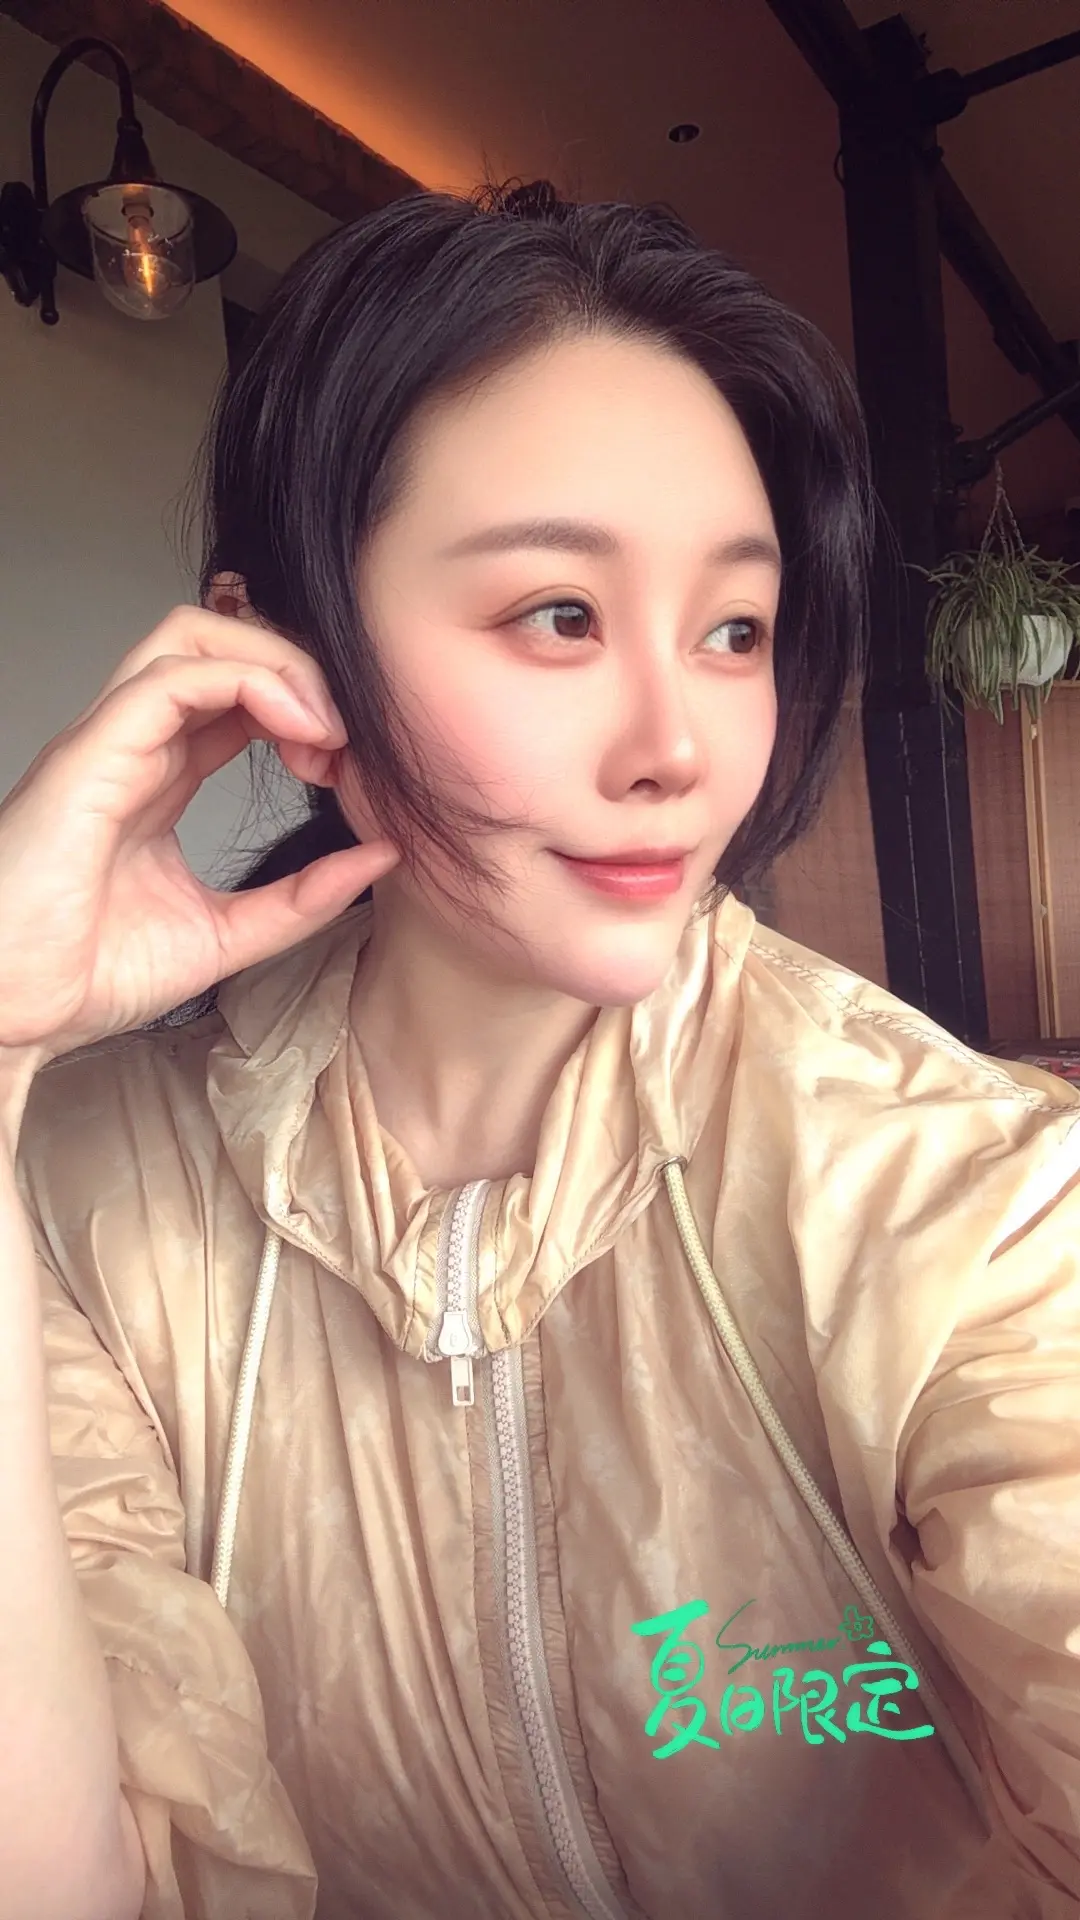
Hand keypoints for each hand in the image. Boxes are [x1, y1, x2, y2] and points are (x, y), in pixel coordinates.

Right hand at [0, 605, 398, 1063]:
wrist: (12, 1013)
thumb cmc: (86, 975)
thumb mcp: (228, 935)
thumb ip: (303, 899)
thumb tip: (383, 855)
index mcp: (156, 776)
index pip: (236, 694)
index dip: (303, 707)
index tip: (345, 764)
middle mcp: (131, 744)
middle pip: (218, 643)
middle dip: (296, 670)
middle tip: (341, 741)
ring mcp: (107, 741)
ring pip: (193, 635)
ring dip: (277, 664)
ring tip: (324, 729)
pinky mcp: (92, 752)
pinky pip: (173, 676)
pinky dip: (250, 683)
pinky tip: (297, 732)